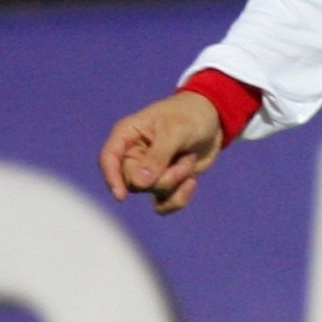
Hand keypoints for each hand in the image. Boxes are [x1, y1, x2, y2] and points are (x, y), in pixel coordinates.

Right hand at [99, 91, 222, 214]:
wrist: (212, 121)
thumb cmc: (190, 117)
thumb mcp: (175, 132)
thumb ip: (157, 157)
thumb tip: (138, 184)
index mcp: (128, 134)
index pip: (109, 159)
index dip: (111, 178)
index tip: (121, 196)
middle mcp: (133, 154)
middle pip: (133, 182)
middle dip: (162, 178)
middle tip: (184, 164)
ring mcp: (148, 171)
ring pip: (150, 192)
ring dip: (174, 182)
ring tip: (189, 160)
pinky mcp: (164, 183)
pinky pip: (162, 204)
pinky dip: (178, 199)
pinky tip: (192, 182)